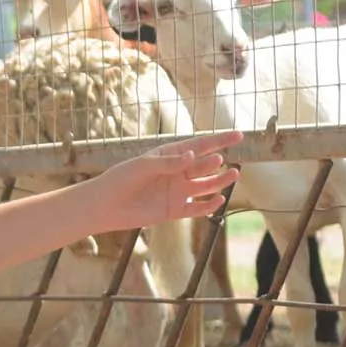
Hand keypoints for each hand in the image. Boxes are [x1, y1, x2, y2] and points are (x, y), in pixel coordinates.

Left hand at [91, 130, 242, 233]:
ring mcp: (177, 192)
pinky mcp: (174, 210)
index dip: (220, 140)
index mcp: (170, 156)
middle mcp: (177, 173)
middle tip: (220, 160)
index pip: (200, 145)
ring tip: (234, 174)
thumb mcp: (143, 166)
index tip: (239, 135)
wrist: (106, 205)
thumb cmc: (121, 178)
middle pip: (205, 165)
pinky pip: (197, 209)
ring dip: (220, 181)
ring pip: (206, 185)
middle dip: (215, 162)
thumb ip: (169, 162)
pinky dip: (209, 205)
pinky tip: (220, 199)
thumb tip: (194, 155)